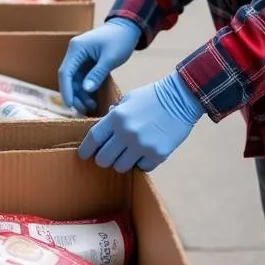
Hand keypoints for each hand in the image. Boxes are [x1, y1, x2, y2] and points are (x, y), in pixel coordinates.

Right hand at [58, 18, 141, 112]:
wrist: (127, 28)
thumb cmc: (119, 40)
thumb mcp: (110, 58)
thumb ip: (97, 74)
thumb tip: (86, 90)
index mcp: (76, 48)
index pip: (65, 72)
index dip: (65, 90)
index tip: (69, 106)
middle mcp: (74, 53)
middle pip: (68, 78)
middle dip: (74, 95)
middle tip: (83, 110)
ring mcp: (80, 57)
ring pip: (75, 80)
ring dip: (81, 94)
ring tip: (91, 107)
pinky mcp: (86, 62)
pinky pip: (82, 78)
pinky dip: (86, 89)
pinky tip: (92, 99)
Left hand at [79, 71, 204, 172]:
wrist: (181, 98)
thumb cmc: (152, 97)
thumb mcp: (128, 99)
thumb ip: (113, 115)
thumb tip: (104, 130)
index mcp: (116, 117)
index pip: (93, 139)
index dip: (86, 149)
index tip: (84, 155)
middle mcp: (126, 133)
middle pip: (104, 159)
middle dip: (103, 159)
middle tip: (108, 155)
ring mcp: (142, 145)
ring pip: (120, 167)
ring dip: (122, 162)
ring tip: (128, 154)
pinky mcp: (158, 154)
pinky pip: (141, 168)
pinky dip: (141, 163)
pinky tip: (144, 154)